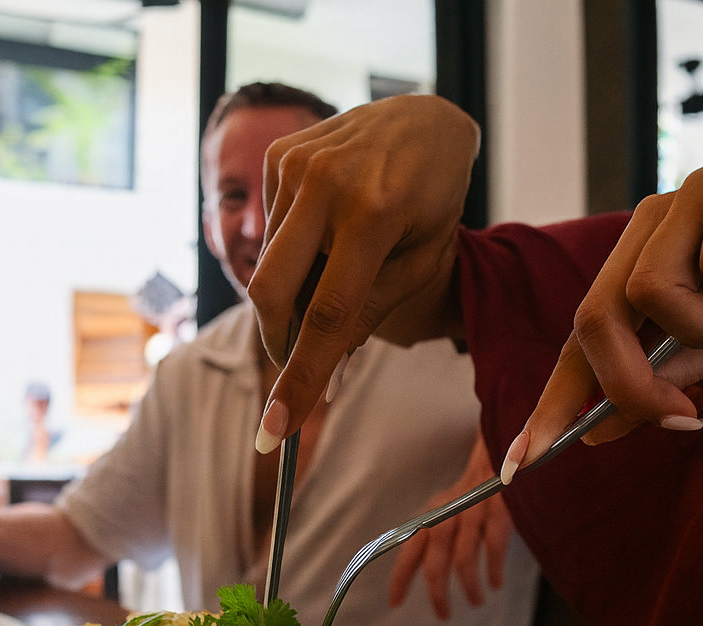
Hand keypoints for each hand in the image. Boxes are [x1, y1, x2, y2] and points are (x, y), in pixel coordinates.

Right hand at [249, 94, 478, 449]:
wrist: (423, 119)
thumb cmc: (432, 199)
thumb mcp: (420, 260)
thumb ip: (370, 311)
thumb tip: (319, 362)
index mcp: (374, 215)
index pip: (327, 316)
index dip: (300, 378)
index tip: (275, 430)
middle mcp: (327, 185)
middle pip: (274, 293)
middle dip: (279, 342)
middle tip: (295, 368)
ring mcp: (297, 164)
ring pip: (270, 265)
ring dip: (295, 291)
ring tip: (341, 266)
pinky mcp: (281, 155)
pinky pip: (271, 231)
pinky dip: (293, 252)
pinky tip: (328, 231)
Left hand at [388, 437, 512, 619]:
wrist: (503, 454)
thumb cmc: (473, 493)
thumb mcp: (448, 511)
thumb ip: (436, 537)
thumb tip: (428, 575)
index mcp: (431, 515)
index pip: (409, 550)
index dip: (400, 578)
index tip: (395, 603)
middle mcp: (447, 513)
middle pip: (435, 562)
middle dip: (437, 593)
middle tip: (443, 615)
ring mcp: (474, 511)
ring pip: (464, 559)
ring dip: (469, 587)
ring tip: (474, 602)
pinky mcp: (500, 510)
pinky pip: (494, 547)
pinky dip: (494, 570)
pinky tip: (495, 583)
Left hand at [503, 148, 702, 478]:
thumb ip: (652, 384)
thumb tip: (590, 435)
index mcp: (633, 254)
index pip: (579, 331)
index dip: (552, 399)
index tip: (525, 461)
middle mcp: (650, 216)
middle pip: (597, 314)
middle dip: (632, 382)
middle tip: (682, 416)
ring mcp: (691, 187)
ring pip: (653, 290)